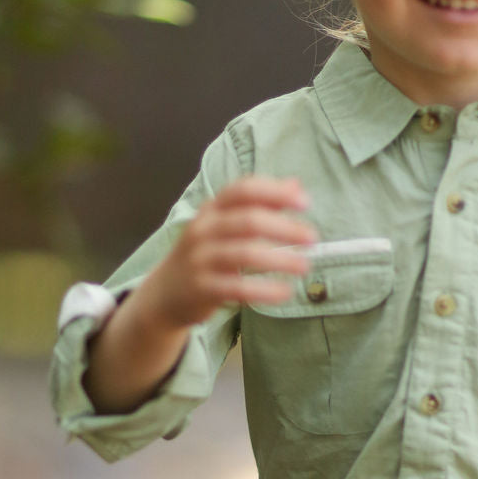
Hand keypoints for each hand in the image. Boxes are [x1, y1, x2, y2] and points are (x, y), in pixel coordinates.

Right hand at [84, 176, 313, 414]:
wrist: (165, 293)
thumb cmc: (205, 254)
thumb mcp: (225, 224)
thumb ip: (260, 204)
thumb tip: (296, 186)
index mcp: (212, 209)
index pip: (243, 190)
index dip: (275, 192)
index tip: (305, 203)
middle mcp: (203, 229)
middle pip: (248, 220)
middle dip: (284, 228)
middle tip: (312, 239)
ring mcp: (200, 259)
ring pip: (244, 254)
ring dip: (279, 259)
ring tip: (304, 266)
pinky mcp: (201, 288)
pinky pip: (237, 288)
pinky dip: (263, 290)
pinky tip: (284, 292)